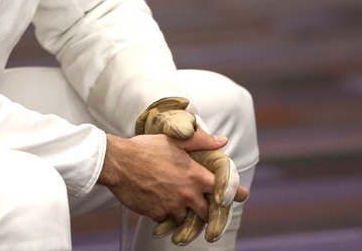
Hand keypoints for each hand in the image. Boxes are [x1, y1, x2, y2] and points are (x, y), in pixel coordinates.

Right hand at [134, 97, 246, 243]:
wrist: (119, 163)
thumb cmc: (146, 148)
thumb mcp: (175, 140)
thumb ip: (201, 141)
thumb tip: (222, 140)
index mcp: (195, 175)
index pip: (224, 189)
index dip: (235, 193)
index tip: (242, 196)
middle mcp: (187, 194)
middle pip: (207, 212)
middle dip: (208, 211)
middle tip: (207, 207)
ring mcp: (172, 206)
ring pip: (187, 219)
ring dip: (186, 214)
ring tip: (181, 206)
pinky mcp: (157, 214)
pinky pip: (168, 220)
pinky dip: (167, 215)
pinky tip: (162, 204)